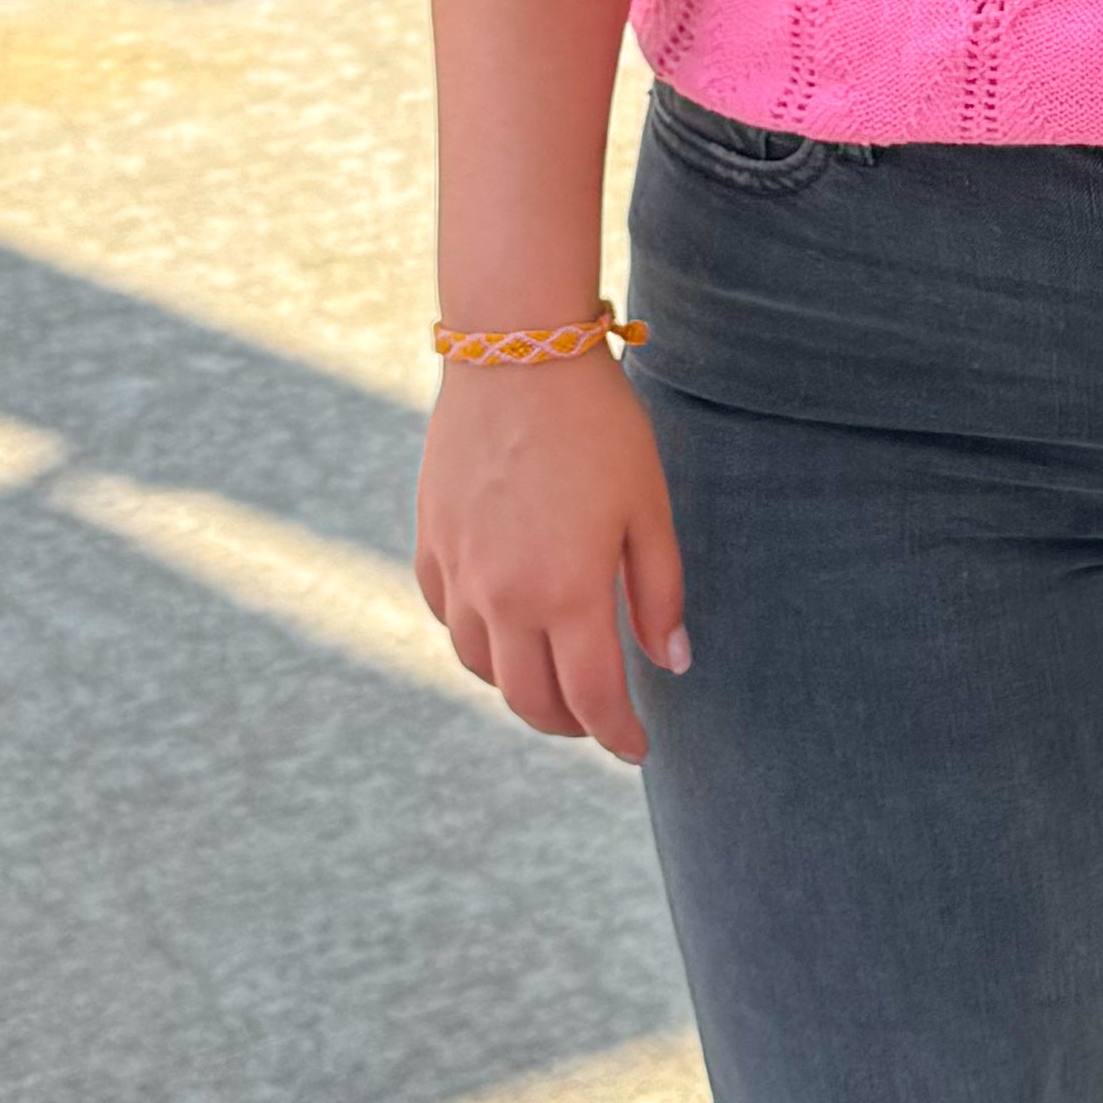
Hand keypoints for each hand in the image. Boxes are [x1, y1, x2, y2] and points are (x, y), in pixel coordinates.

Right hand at [413, 352, 686, 761]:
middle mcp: (503, 595)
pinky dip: (475, 639)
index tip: (637, 748)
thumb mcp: (647, 508)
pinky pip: (447, 617)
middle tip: (597, 719)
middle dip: (568, 723)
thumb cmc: (597, 426)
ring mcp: (459, 571)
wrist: (517, 354)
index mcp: (566, 592)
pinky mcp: (431, 542)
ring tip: (551, 677)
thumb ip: (659, 594)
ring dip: (518, 687)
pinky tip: (502, 626)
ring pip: (479, 666)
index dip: (617, 734)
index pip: (592, 697)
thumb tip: (671, 662)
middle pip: (529, 698)